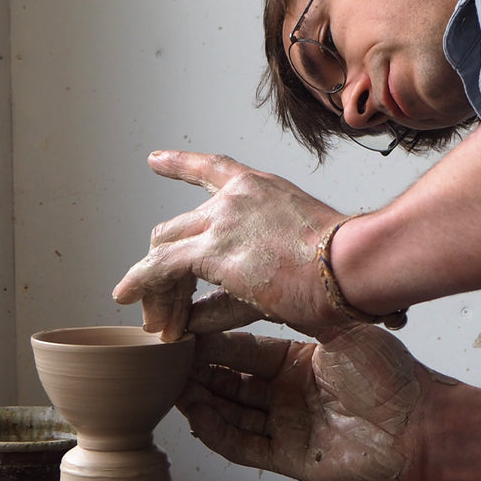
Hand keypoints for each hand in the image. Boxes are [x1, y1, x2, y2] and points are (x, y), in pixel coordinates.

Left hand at [113, 150, 346, 339]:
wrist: (354, 265)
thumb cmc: (341, 271)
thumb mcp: (288, 266)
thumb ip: (245, 287)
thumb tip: (202, 317)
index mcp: (261, 190)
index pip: (212, 169)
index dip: (179, 165)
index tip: (155, 161)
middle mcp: (235, 198)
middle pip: (178, 227)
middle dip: (164, 264)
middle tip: (161, 302)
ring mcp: (222, 220)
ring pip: (164, 248)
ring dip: (155, 286)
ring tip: (154, 319)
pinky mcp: (212, 250)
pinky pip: (161, 267)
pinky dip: (142, 285)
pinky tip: (126, 296)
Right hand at [177, 326, 443, 480]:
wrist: (421, 424)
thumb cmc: (390, 374)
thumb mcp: (337, 336)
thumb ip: (297, 319)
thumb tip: (262, 287)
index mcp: (300, 360)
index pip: (244, 348)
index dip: (213, 339)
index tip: (184, 325)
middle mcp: (290, 392)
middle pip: (230, 380)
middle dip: (197, 369)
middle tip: (165, 354)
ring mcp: (287, 425)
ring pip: (229, 412)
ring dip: (199, 398)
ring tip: (169, 382)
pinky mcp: (287, 458)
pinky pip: (240, 444)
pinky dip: (215, 430)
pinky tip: (192, 413)